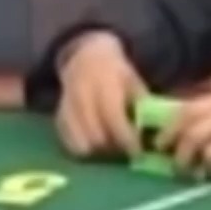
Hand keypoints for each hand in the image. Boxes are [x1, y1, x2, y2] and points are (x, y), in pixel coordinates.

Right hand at [55, 31, 146, 157]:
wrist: (86, 59)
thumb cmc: (115, 73)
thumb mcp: (132, 81)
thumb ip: (141, 103)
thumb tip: (151, 129)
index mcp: (104, 85)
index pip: (113, 118)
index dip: (126, 138)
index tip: (137, 151)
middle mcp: (82, 96)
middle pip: (96, 135)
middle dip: (112, 147)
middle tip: (124, 150)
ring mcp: (67, 107)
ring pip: (80, 142)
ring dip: (96, 150)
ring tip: (109, 147)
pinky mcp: (59, 116)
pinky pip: (67, 140)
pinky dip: (81, 147)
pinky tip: (93, 145)